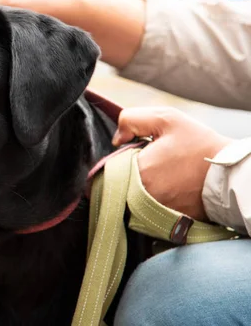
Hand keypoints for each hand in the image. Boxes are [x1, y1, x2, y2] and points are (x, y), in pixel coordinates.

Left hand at [113, 107, 231, 220]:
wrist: (230, 176)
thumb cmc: (199, 145)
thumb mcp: (167, 119)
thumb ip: (132, 120)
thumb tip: (116, 138)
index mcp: (138, 170)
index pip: (111, 166)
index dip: (123, 157)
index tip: (141, 153)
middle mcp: (140, 196)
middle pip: (118, 183)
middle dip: (129, 172)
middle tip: (154, 165)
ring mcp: (151, 212)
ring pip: (129, 197)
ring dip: (137, 187)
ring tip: (162, 177)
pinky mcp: (163, 222)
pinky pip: (144, 211)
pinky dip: (150, 201)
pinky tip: (167, 189)